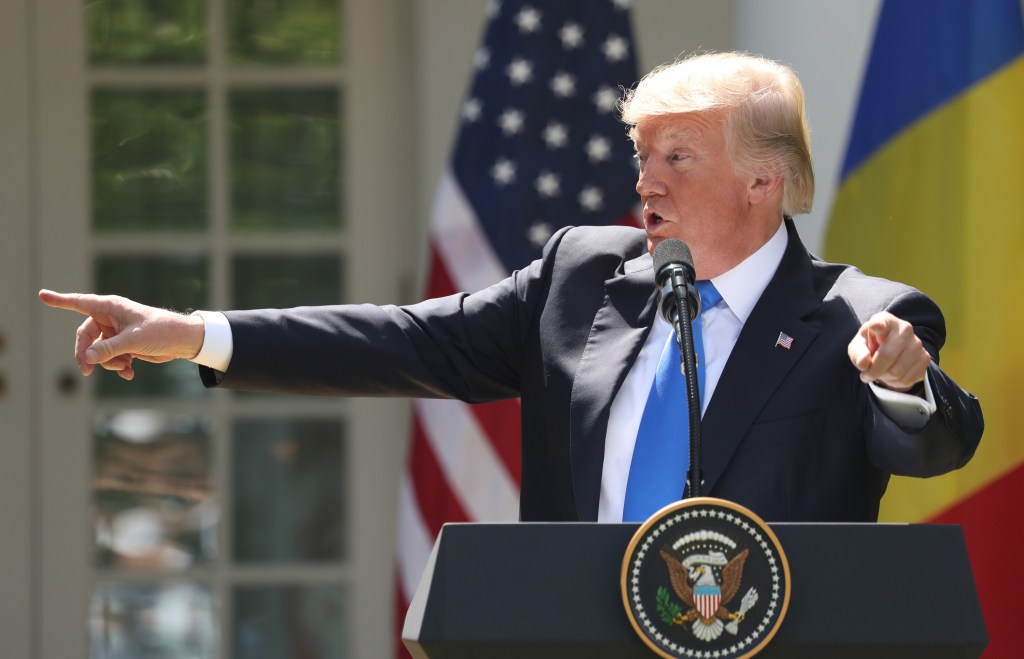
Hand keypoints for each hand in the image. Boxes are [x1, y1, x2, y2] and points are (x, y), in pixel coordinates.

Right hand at [38, 290, 204, 380]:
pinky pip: (111, 358)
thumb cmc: (161, 331)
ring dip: (108, 362)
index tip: (42, 294)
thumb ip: (110, 349)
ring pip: (98, 351)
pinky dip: (118, 366)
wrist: (182, 341)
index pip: (80, 303)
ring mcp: (116, 332)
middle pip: (85, 337)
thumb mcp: (134, 340)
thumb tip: (88, 358)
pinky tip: (129, 374)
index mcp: (111, 307)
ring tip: (125, 368)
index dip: (61, 300)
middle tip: (87, 371)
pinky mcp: (124, 345)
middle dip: (87, 354)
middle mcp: (110, 318)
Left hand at [848, 311, 930, 392]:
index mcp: (885, 321)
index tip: (875, 326)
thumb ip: (858, 353)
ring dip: (884, 378)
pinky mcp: (925, 358)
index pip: (882, 322)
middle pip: (887, 356)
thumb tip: (863, 363)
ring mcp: (917, 343)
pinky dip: (895, 383)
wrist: (890, 351)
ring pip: (897, 371)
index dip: (878, 325)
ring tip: (880, 372)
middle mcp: (905, 329)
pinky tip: (891, 376)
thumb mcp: (858, 347)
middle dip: (873, 371)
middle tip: (866, 374)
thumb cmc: (870, 346)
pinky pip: (907, 379)